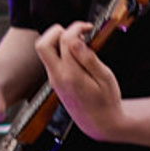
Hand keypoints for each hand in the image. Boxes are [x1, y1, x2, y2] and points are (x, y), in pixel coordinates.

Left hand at [36, 23, 127, 142]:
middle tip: (75, 32)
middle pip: (43, 45)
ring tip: (79, 42)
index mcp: (72, 75)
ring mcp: (54, 80)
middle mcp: (58, 77)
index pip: (65, 41)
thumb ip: (89, 58)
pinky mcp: (55, 81)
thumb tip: (76, 41)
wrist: (100, 123)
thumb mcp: (105, 78)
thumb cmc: (107, 102)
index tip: (87, 27)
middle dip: (57, 31)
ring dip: (59, 41)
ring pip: (45, 52)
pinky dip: (61, 51)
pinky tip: (77, 53)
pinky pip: (51, 60)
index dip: (76, 28)